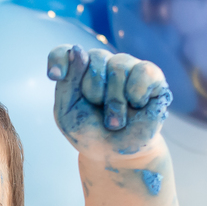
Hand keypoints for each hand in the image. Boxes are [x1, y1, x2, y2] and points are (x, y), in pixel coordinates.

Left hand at [47, 44, 170, 157]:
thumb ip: (67, 83)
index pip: (65, 52)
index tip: (54, 76)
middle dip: (94, 92)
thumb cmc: (90, 133)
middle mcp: (103, 64)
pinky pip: (143, 71)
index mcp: (78, 71)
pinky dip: (137, 93)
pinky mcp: (151, 76)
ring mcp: (128, 67)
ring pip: (119, 66)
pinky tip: (136, 105)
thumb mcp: (67, 113)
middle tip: (99, 113)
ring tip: (116, 121)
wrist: (116, 154)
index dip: (59, 59)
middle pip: (95, 58)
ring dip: (115, 102)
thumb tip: (78, 50)